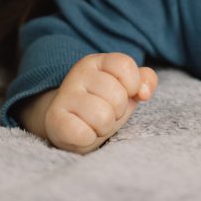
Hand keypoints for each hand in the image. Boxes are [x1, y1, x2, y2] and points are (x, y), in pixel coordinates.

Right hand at [22, 53, 156, 153]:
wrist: (66, 124)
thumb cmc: (103, 105)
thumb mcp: (126, 89)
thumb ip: (145, 81)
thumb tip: (144, 92)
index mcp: (97, 62)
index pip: (125, 65)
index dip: (133, 85)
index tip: (126, 94)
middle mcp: (79, 74)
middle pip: (118, 96)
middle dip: (118, 111)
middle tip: (106, 113)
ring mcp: (65, 96)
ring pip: (103, 116)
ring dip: (104, 127)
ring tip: (95, 124)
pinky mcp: (55, 120)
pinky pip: (83, 134)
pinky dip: (89, 139)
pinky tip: (83, 133)